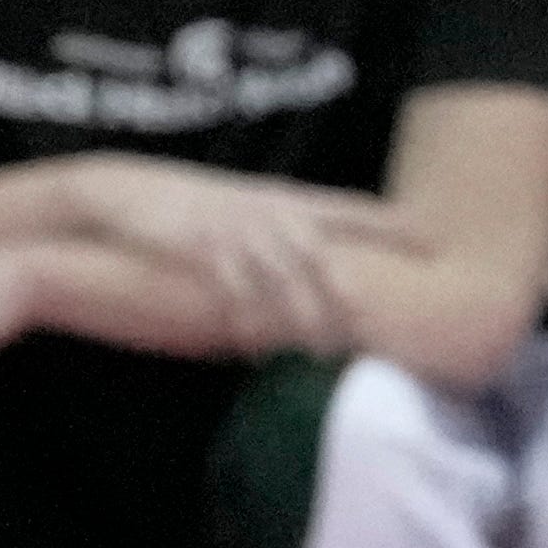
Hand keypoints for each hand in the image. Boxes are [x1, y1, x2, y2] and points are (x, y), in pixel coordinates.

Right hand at [61, 154, 412, 348]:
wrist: (118, 193)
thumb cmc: (183, 213)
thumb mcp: (240, 213)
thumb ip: (281, 239)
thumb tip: (315, 283)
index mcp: (281, 200)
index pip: (347, 210)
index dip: (388, 225)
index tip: (430, 242)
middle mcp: (265, 209)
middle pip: (322, 252)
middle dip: (349, 293)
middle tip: (372, 335)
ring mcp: (233, 226)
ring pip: (282, 274)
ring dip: (304, 316)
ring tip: (321, 354)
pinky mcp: (199, 245)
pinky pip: (233, 285)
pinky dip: (248, 317)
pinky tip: (257, 346)